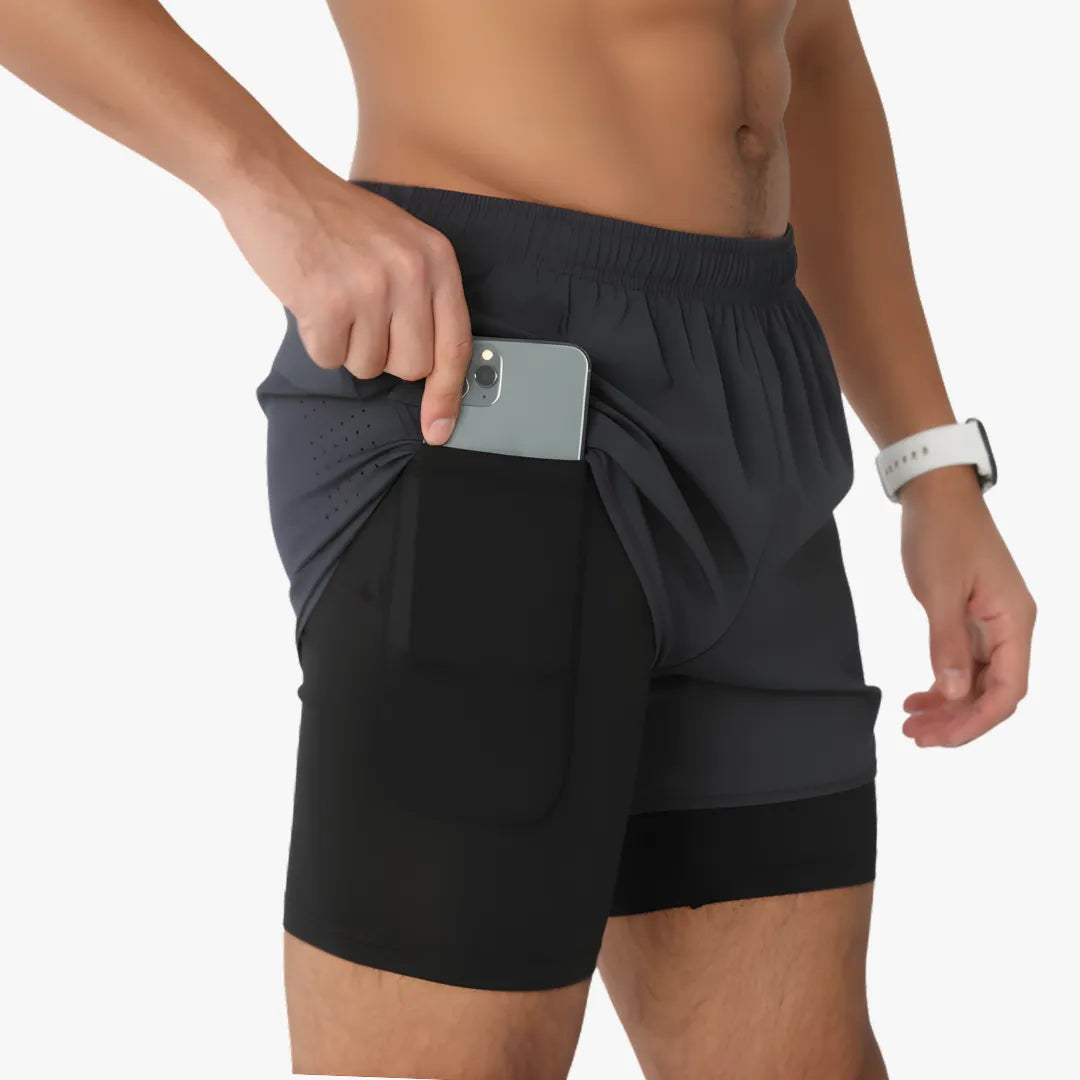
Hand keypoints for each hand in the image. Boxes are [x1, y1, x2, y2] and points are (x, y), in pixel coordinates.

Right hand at [216, 159, 470, 444]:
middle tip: (360, 317)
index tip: (439, 428)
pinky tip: (311, 300)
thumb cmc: (332, 218)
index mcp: (437, 258)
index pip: (455, 344)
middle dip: (384, 356)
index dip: (448, 394)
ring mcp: (371, 288)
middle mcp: (412, 273)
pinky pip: (330, 358)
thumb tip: (430, 368)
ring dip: (346, 345)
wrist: (272, 180)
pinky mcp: (328, 302)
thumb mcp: (398, 243)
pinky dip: (316, 339)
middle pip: (412, 366)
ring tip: (333, 297)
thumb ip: (422, 296)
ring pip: (368, 366)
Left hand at [898, 466, 1035, 746]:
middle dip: (957, 720)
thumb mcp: (940, 588)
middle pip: (992, 692)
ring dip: (947, 707)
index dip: (976, 721)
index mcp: (1014, 621)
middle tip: (914, 736)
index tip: (940, 739)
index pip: (1007, 690)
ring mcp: (991, 623)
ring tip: (910, 724)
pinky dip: (942, 684)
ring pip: (975, 681)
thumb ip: (947, 642)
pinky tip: (916, 697)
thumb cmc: (941, 532)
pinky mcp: (971, 618)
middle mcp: (1010, 627)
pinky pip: (963, 664)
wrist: (935, 493)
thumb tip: (955, 692)